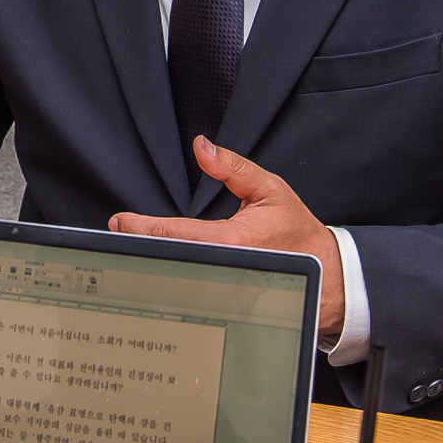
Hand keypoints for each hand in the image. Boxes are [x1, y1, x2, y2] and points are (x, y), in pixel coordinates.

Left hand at [109, 136, 346, 340]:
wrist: (325, 276)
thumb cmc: (298, 232)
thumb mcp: (269, 189)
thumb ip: (233, 167)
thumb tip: (202, 147)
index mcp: (233, 241)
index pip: (176, 233)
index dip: (143, 227)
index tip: (121, 221)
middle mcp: (225, 267)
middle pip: (169, 257)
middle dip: (139, 245)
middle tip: (117, 232)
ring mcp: (225, 285)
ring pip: (179, 274)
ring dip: (153, 260)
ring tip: (128, 245)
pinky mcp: (226, 296)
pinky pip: (193, 285)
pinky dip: (172, 274)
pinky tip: (156, 264)